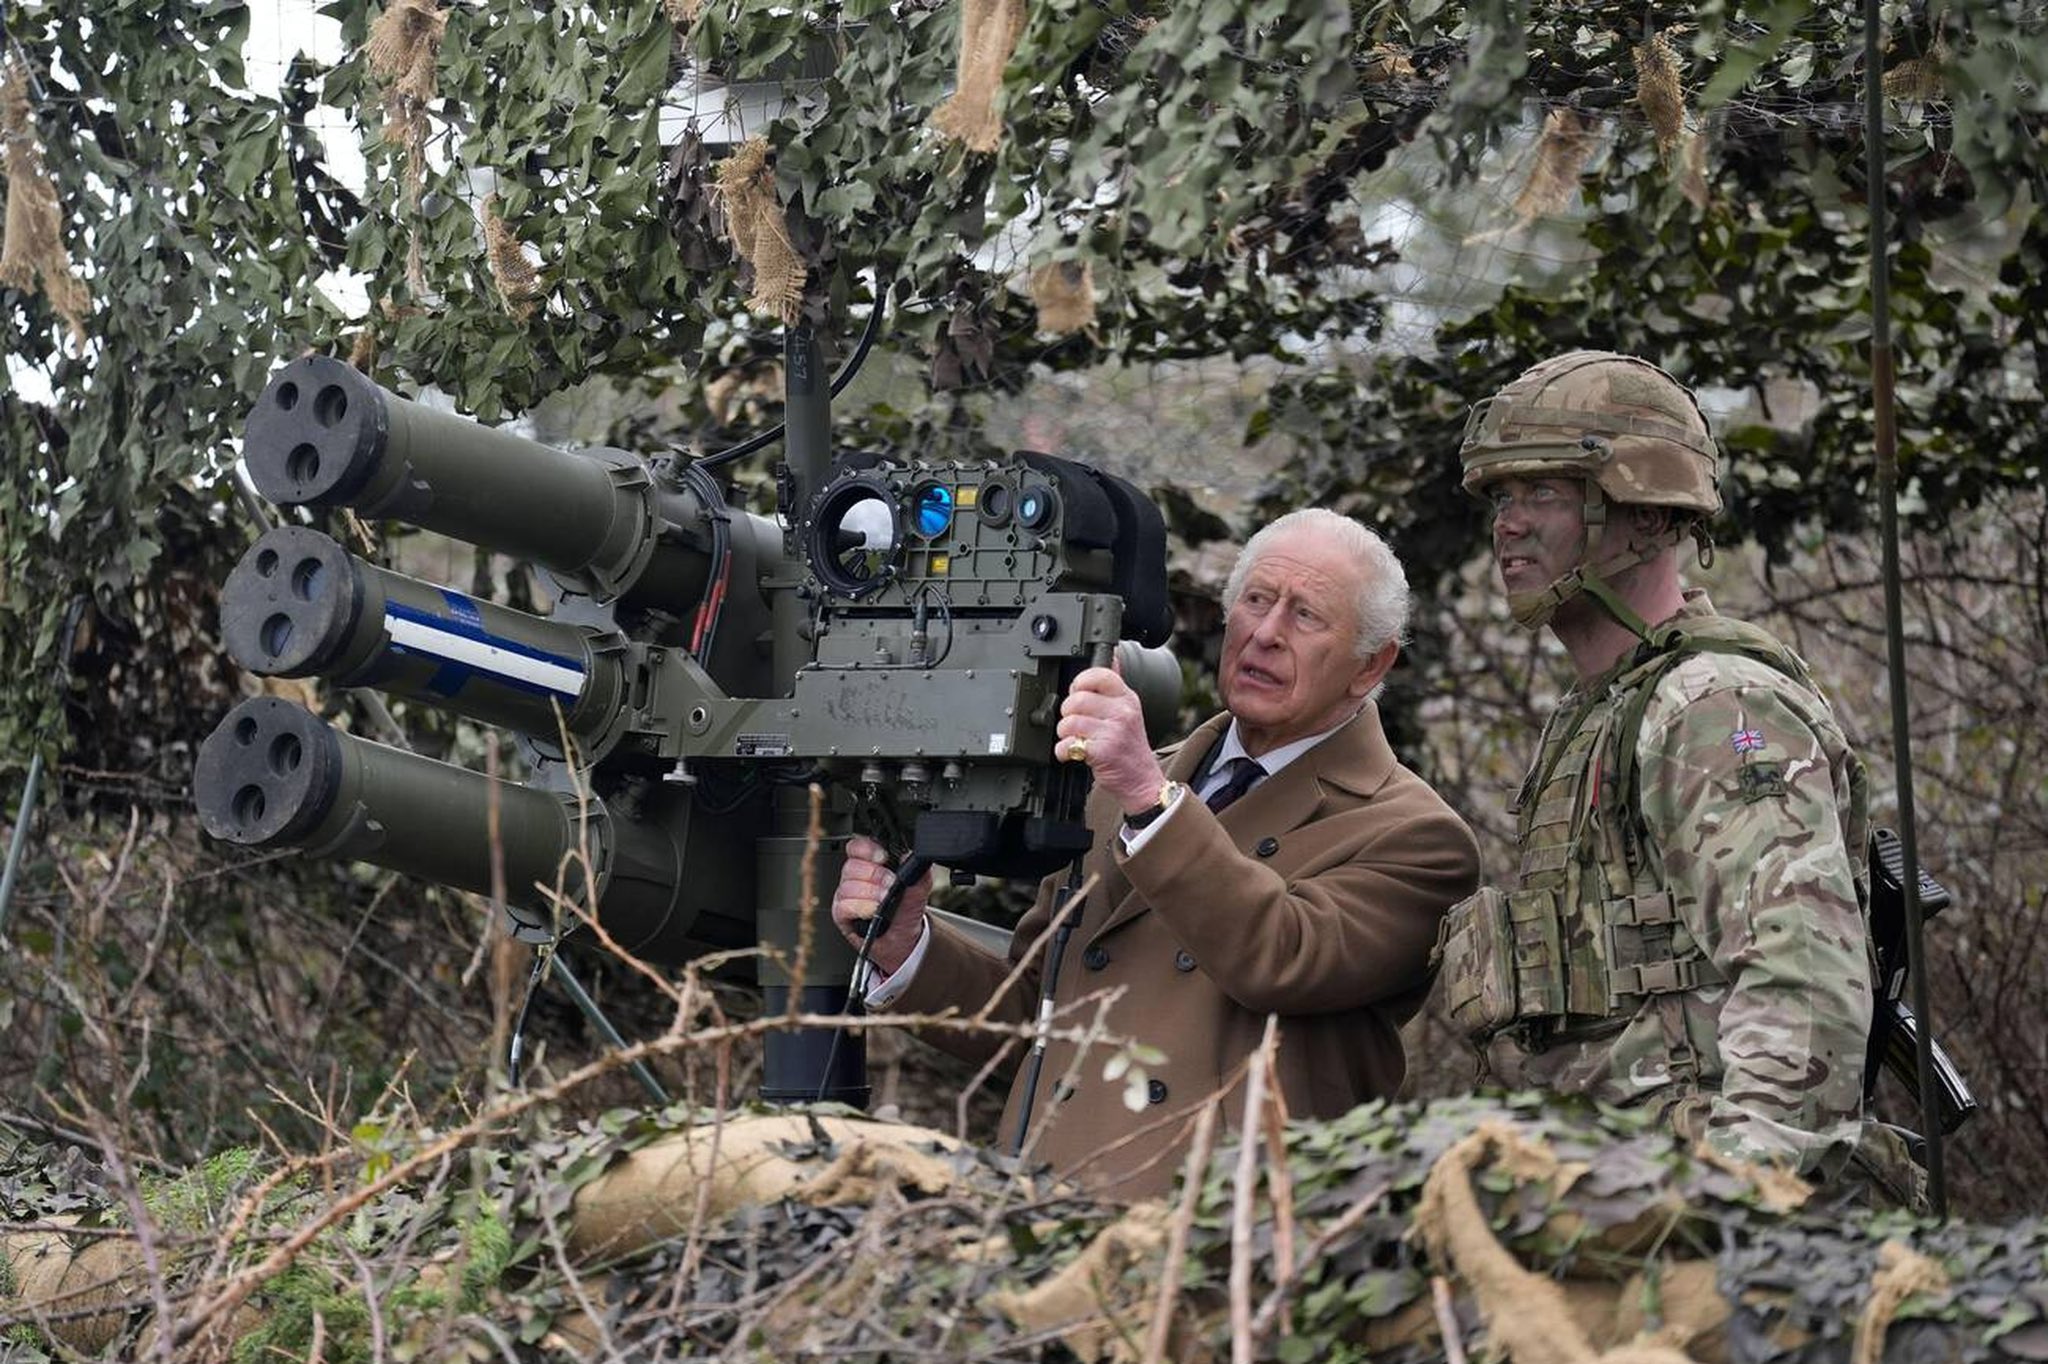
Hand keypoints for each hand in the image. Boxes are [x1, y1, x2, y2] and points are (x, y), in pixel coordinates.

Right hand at [829, 835, 929, 975]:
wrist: (903, 938)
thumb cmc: (905, 910)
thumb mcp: (918, 889)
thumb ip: (917, 872)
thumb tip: (914, 858)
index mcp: (870, 864)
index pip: (857, 847)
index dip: (867, 849)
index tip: (883, 857)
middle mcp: (855, 877)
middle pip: (852, 866)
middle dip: (875, 874)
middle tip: (890, 884)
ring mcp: (846, 895)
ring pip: (848, 886)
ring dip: (870, 892)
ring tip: (884, 900)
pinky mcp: (841, 914)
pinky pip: (844, 906)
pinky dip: (861, 907)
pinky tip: (873, 910)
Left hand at [1055, 666, 1167, 815]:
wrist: (1142, 780)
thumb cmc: (1130, 746)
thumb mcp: (1129, 710)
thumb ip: (1116, 685)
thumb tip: (1113, 656)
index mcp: (1127, 698)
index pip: (1099, 674)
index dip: (1081, 682)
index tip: (1078, 694)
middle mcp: (1123, 712)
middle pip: (1077, 699)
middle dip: (1068, 713)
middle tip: (1074, 722)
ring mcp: (1114, 732)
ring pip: (1070, 722)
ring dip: (1064, 733)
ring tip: (1074, 739)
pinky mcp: (1104, 752)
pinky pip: (1069, 744)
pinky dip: (1064, 751)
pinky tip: (1073, 753)